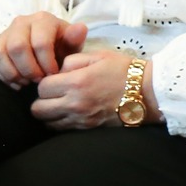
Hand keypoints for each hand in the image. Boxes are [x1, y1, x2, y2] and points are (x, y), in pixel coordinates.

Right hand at [0, 12, 87, 87]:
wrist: (47, 48)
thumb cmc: (60, 46)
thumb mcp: (72, 44)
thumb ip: (75, 38)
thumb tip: (80, 28)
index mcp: (43, 19)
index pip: (40, 42)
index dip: (46, 63)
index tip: (53, 75)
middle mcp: (21, 22)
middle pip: (17, 47)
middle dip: (29, 69)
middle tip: (39, 80)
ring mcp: (5, 33)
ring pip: (0, 54)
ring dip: (14, 73)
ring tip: (27, 82)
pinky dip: (3, 77)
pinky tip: (17, 83)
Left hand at [30, 51, 146, 130]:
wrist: (147, 92)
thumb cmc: (125, 71)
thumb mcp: (99, 55)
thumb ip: (73, 60)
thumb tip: (58, 71)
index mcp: (77, 82)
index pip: (42, 87)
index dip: (46, 81)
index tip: (55, 79)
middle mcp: (75, 103)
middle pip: (38, 109)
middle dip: (42, 100)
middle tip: (53, 93)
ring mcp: (80, 119)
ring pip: (47, 122)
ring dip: (49, 113)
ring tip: (60, 104)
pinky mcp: (87, 128)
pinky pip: (61, 129)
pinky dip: (59, 122)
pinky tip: (69, 112)